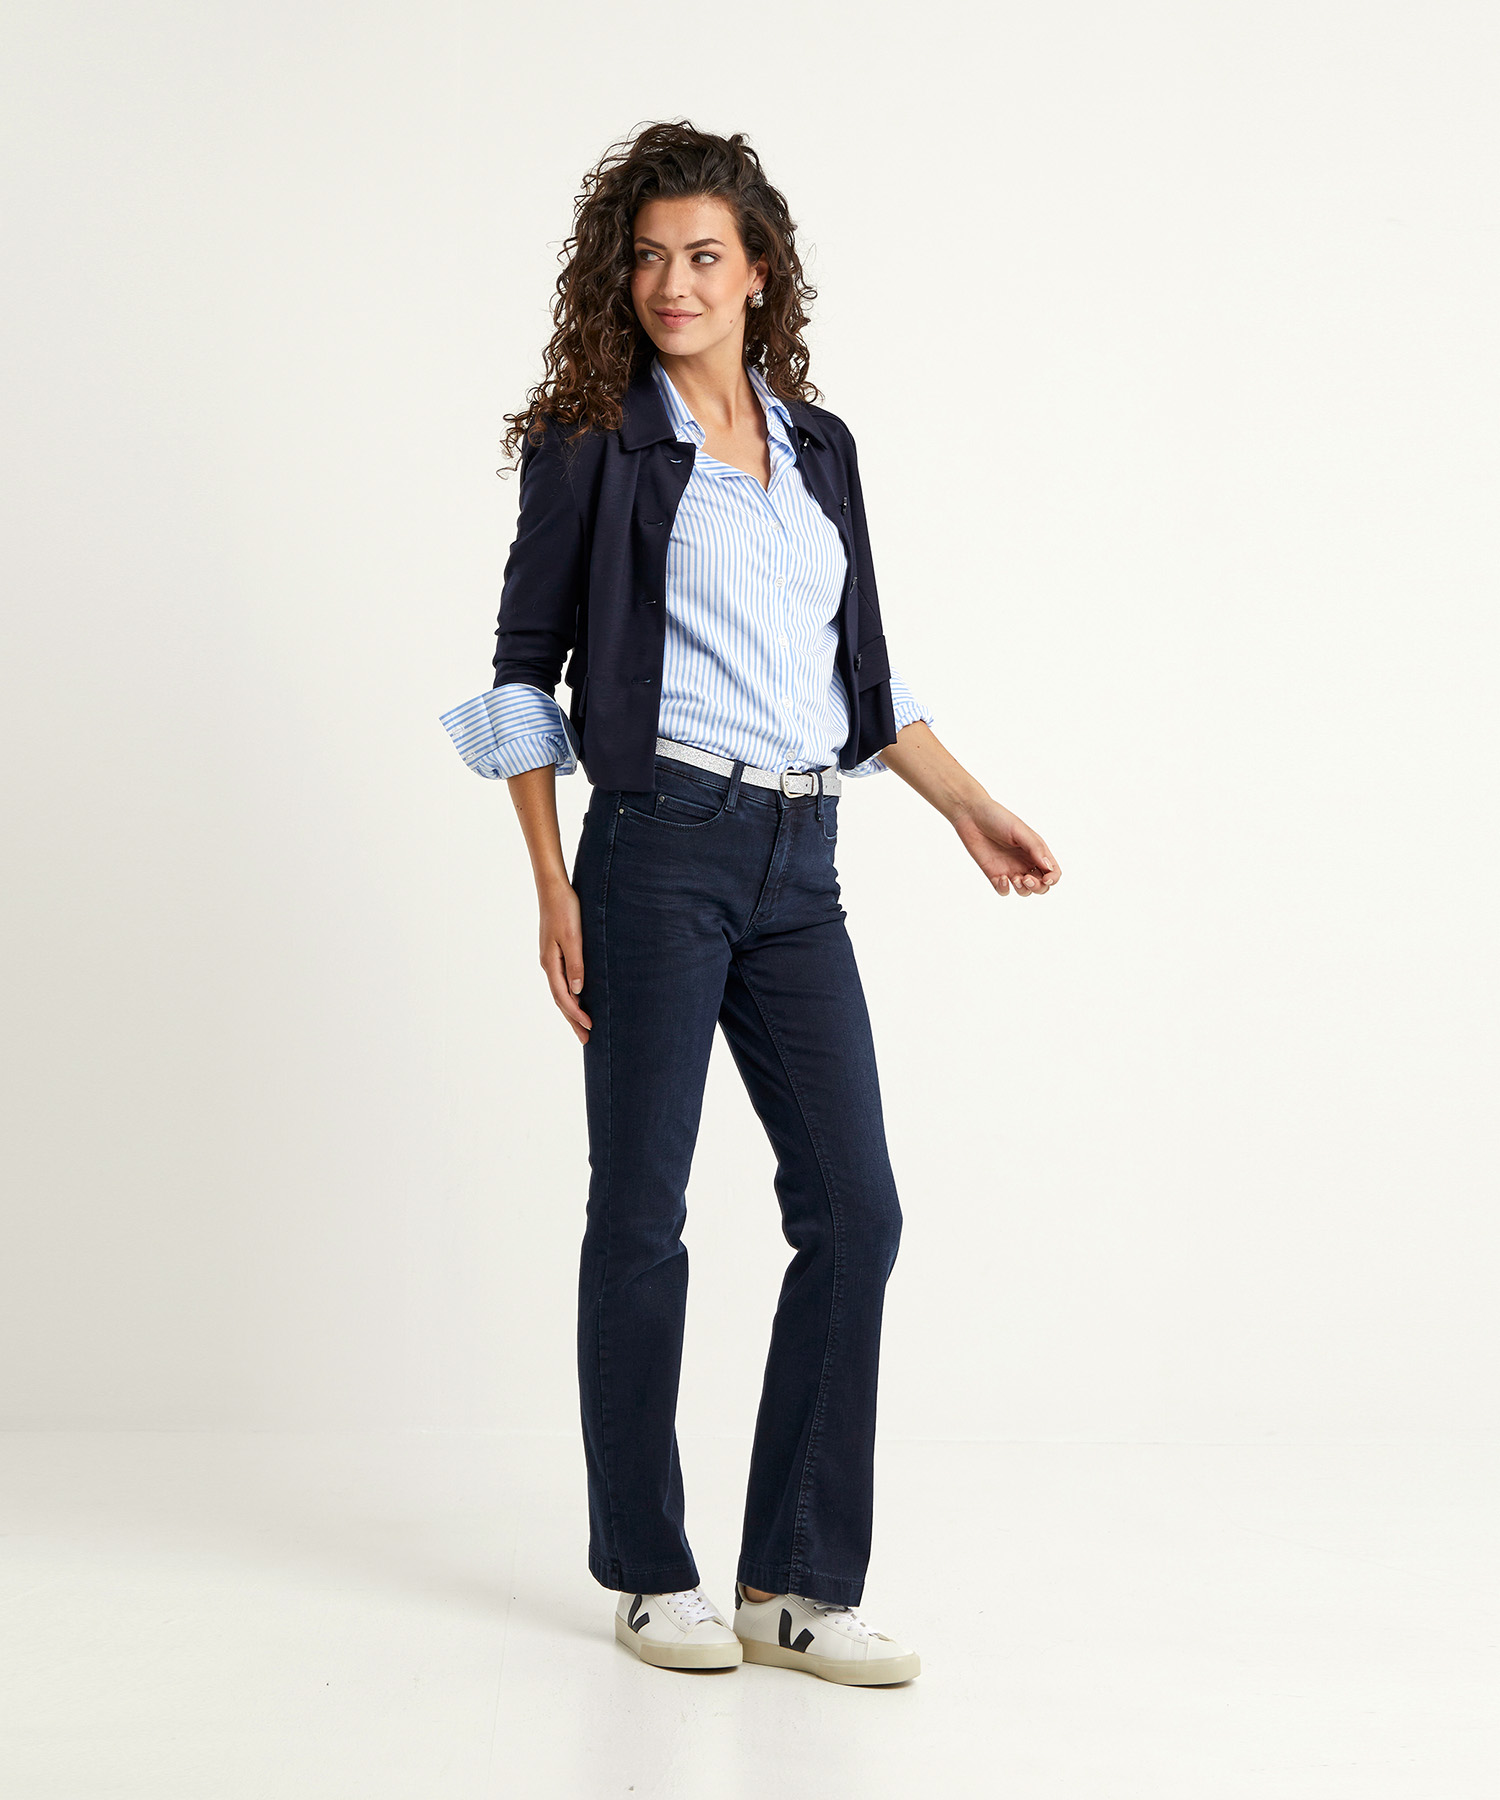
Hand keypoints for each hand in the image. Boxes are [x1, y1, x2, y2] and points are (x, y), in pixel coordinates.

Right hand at [539, 879, 591, 1042]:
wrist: (553, 889)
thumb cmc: (565, 910)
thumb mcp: (573, 937)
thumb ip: (575, 965)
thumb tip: (578, 992)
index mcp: (550, 963)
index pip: (563, 997)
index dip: (576, 1015)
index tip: (590, 1028)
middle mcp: (548, 964)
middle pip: (560, 999)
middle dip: (572, 1020)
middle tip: (586, 1039)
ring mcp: (550, 958)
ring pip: (561, 991)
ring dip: (571, 1010)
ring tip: (583, 1025)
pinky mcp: (556, 951)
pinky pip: (562, 980)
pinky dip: (570, 995)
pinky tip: (579, 998)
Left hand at [954, 798, 1059, 897]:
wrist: (972, 815)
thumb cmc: (998, 818)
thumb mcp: (1019, 831)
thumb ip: (1035, 849)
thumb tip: (1049, 867)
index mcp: (1036, 851)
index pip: (1052, 871)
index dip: (1053, 878)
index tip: (1046, 878)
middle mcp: (1025, 862)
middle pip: (1041, 885)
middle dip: (1038, 887)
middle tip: (1026, 878)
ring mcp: (1010, 869)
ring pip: (1024, 891)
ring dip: (1023, 890)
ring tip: (1015, 878)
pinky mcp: (994, 873)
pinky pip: (1003, 890)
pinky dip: (1005, 889)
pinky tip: (1001, 878)